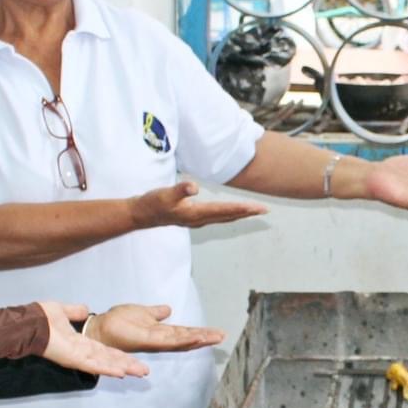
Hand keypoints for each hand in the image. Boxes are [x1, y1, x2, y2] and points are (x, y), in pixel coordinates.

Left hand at [35, 302, 148, 378]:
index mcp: (81, 342)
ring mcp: (79, 357)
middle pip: (110, 360)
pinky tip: (121, 373)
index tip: (134, 359)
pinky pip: (94, 365)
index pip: (105, 350)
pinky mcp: (74, 359)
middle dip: (128, 365)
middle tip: (145, 371)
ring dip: (123, 368)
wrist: (28, 322)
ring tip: (139, 373)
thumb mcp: (63, 311)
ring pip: (106, 364)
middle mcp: (82, 352)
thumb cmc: (41, 317)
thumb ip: (75, 311)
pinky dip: (108, 369)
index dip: (120, 355)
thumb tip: (85, 309)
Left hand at [85, 303, 225, 353]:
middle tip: (223, 336)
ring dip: (198, 339)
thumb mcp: (142, 312)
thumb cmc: (118, 322)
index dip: (200, 332)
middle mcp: (160, 338)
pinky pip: (168, 340)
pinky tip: (194, 338)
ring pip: (181, 340)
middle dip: (205, 337)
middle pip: (187, 338)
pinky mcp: (148, 340)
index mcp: (160, 331)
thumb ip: (155, 312)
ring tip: (214, 337)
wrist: (101, 327)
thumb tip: (168, 309)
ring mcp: (155, 340)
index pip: (184, 332)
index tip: (216, 332)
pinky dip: (182, 340)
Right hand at [128, 181, 268, 230]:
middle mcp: (200, 219)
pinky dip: (229, 214)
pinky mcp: (194, 217)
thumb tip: (194, 186)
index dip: (242, 208)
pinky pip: (218, 216)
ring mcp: (197, 220)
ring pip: (225, 217)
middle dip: (247, 213)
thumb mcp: (165, 194)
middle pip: (229, 216)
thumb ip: (180, 190)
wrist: (141, 215)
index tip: (257, 208)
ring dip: (240, 214)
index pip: (225, 211)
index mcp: (196, 214)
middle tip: (265, 211)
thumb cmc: (153, 203)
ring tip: (255, 211)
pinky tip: (234, 212)